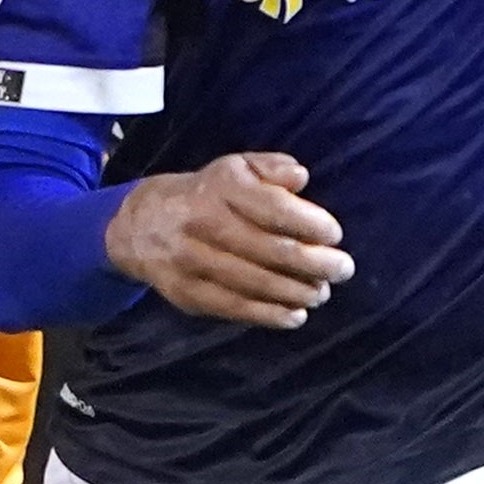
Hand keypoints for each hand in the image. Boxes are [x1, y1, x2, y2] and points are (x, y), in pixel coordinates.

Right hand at [105, 150, 353, 327]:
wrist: (141, 225)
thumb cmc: (206, 195)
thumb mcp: (235, 168)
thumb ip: (270, 168)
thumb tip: (301, 178)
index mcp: (220, 188)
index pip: (273, 208)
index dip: (310, 223)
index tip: (334, 235)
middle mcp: (204, 223)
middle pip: (271, 250)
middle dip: (315, 263)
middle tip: (343, 269)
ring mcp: (193, 261)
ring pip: (256, 283)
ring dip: (297, 292)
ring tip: (321, 293)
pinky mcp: (187, 293)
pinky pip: (235, 308)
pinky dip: (270, 315)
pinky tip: (295, 315)